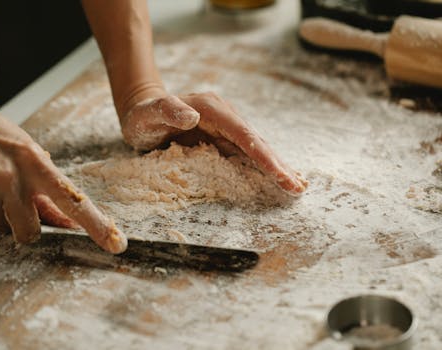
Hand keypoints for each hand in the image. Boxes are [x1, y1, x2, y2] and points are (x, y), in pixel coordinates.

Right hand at [0, 98, 126, 252]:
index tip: (116, 244)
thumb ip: (48, 187)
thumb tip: (68, 222)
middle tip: (23, 207)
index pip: (74, 202)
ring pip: (4, 229)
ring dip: (5, 217)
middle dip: (30, 228)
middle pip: (30, 233)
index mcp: (36, 164)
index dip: (97, 226)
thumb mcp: (30, 153)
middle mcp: (12, 180)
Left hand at [120, 89, 306, 194]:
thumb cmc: (143, 115)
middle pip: (256, 141)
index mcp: (212, 109)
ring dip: (276, 166)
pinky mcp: (223, 137)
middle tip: (298, 187)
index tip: (280, 174)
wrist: (143, 108)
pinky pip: (247, 152)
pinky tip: (277, 175)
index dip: (263, 156)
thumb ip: (168, 110)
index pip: (243, 135)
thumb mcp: (148, 113)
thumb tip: (193, 116)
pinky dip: (264, 165)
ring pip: (256, 147)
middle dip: (277, 164)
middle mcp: (224, 115)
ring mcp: (225, 126)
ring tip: (297, 184)